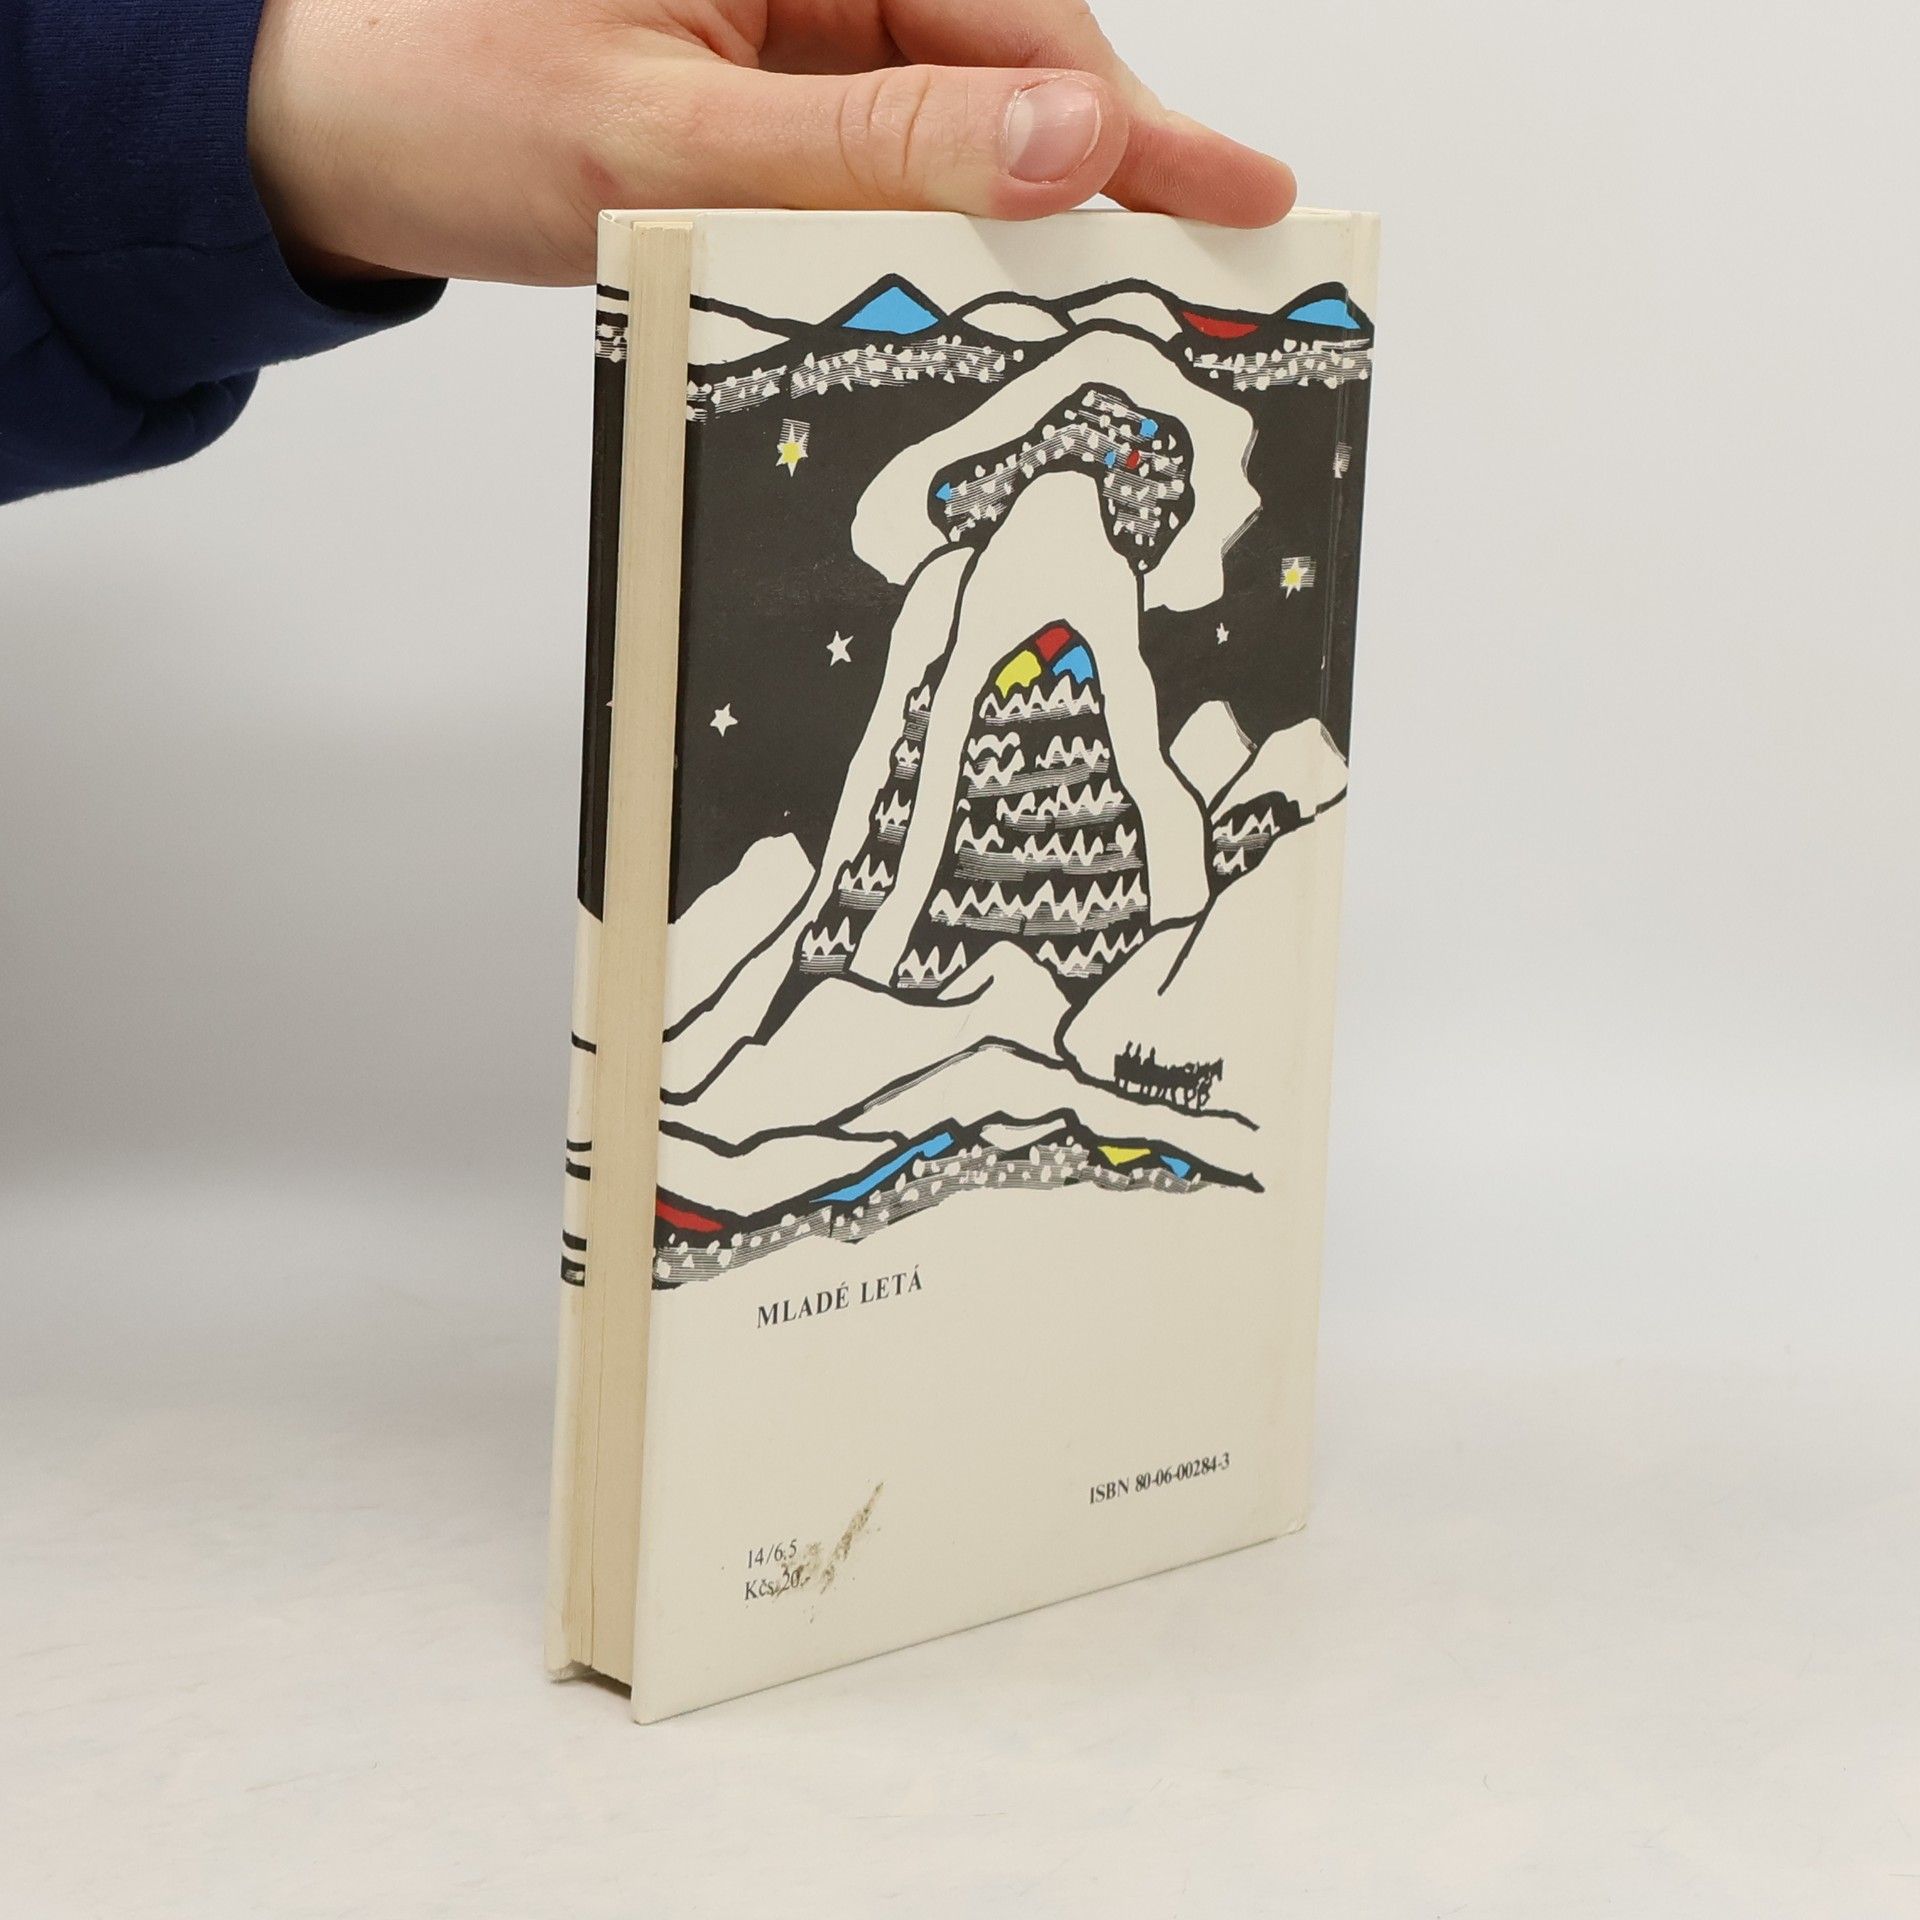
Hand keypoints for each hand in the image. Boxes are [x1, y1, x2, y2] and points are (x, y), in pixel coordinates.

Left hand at [247, 0, 1295, 285]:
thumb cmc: (449, 99)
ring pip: (954, 113)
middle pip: (1004, 57)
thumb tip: (1063, 143)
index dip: (1132, 123)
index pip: (1015, 13)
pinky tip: (965, 287)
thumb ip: (875, 145)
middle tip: (1193, 280)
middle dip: (1087, 177)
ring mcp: (792, 15)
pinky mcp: (769, 78)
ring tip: (1082, 314)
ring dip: (1007, 214)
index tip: (1242, 194)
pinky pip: (884, 146)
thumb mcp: (670, 142)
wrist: (326, 132)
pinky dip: (926, 222)